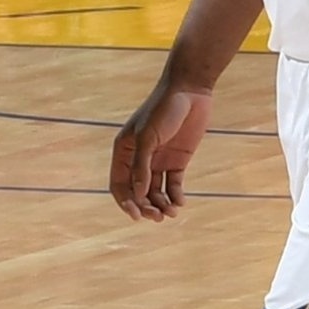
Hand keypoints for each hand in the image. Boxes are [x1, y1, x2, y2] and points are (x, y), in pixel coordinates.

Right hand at [110, 66, 210, 219]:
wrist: (189, 92)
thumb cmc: (162, 110)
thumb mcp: (148, 137)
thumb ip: (141, 166)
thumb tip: (138, 194)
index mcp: (124, 150)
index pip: (119, 184)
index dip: (125, 201)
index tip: (136, 215)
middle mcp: (139, 158)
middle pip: (138, 192)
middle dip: (145, 206)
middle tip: (157, 217)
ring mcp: (159, 160)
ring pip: (156, 191)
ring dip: (161, 204)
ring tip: (171, 213)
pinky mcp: (178, 160)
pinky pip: (173, 184)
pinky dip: (175, 196)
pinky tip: (180, 203)